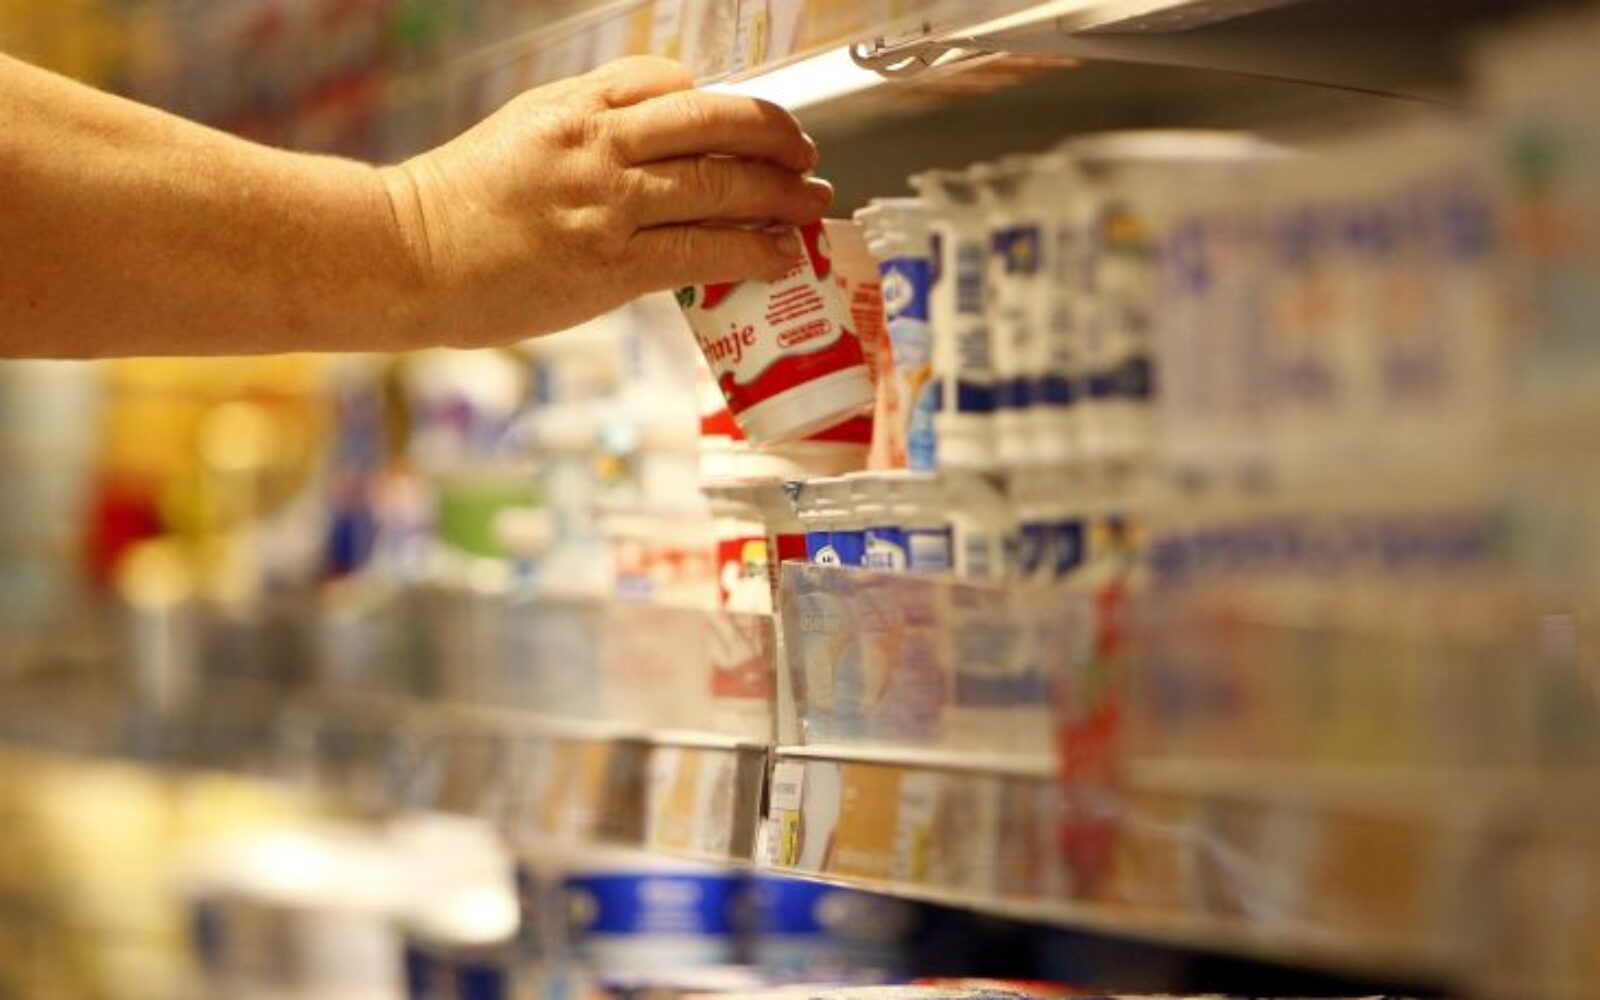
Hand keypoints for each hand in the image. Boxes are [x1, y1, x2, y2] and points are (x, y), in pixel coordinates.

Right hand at [381, 57, 831, 346]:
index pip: (671, 81)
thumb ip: (587, 128)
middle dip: (776, 138)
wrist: (406, 257)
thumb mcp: (520, 134)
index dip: (721, 106)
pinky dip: (755, 250)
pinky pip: (704, 250)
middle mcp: (597, 143)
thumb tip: (655, 140)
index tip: (749, 130)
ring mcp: (607, 202)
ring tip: (814, 205)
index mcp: (574, 105)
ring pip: (721, 185)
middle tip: (808, 155)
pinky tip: (781, 255)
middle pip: (716, 123)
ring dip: (783, 196)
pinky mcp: (612, 264)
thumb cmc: (456, 206)